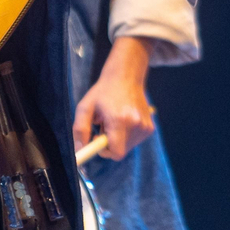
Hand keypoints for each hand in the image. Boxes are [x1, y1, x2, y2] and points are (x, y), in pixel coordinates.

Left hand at [72, 36, 155, 160]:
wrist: (126, 77)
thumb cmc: (103, 91)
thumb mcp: (85, 107)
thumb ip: (80, 129)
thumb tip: (79, 150)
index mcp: (120, 120)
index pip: (116, 153)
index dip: (104, 152)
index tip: (97, 141)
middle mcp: (136, 124)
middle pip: (120, 151)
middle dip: (109, 144)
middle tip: (103, 126)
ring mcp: (145, 126)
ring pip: (127, 147)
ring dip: (118, 139)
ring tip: (114, 120)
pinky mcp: (150, 127)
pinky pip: (134, 141)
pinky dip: (127, 136)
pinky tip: (124, 120)